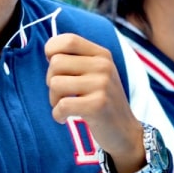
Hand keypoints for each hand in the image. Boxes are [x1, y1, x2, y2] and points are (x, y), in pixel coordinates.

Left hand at [44, 33, 144, 172]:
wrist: (125, 132)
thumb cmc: (102, 102)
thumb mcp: (97, 74)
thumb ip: (77, 60)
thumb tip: (48, 51)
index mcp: (102, 55)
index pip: (68, 40)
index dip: (52, 50)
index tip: (55, 67)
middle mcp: (104, 66)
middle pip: (55, 63)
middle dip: (51, 81)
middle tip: (62, 95)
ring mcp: (102, 85)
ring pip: (55, 84)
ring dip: (54, 100)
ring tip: (65, 107)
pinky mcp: (97, 105)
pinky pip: (61, 105)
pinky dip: (57, 115)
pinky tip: (65, 119)